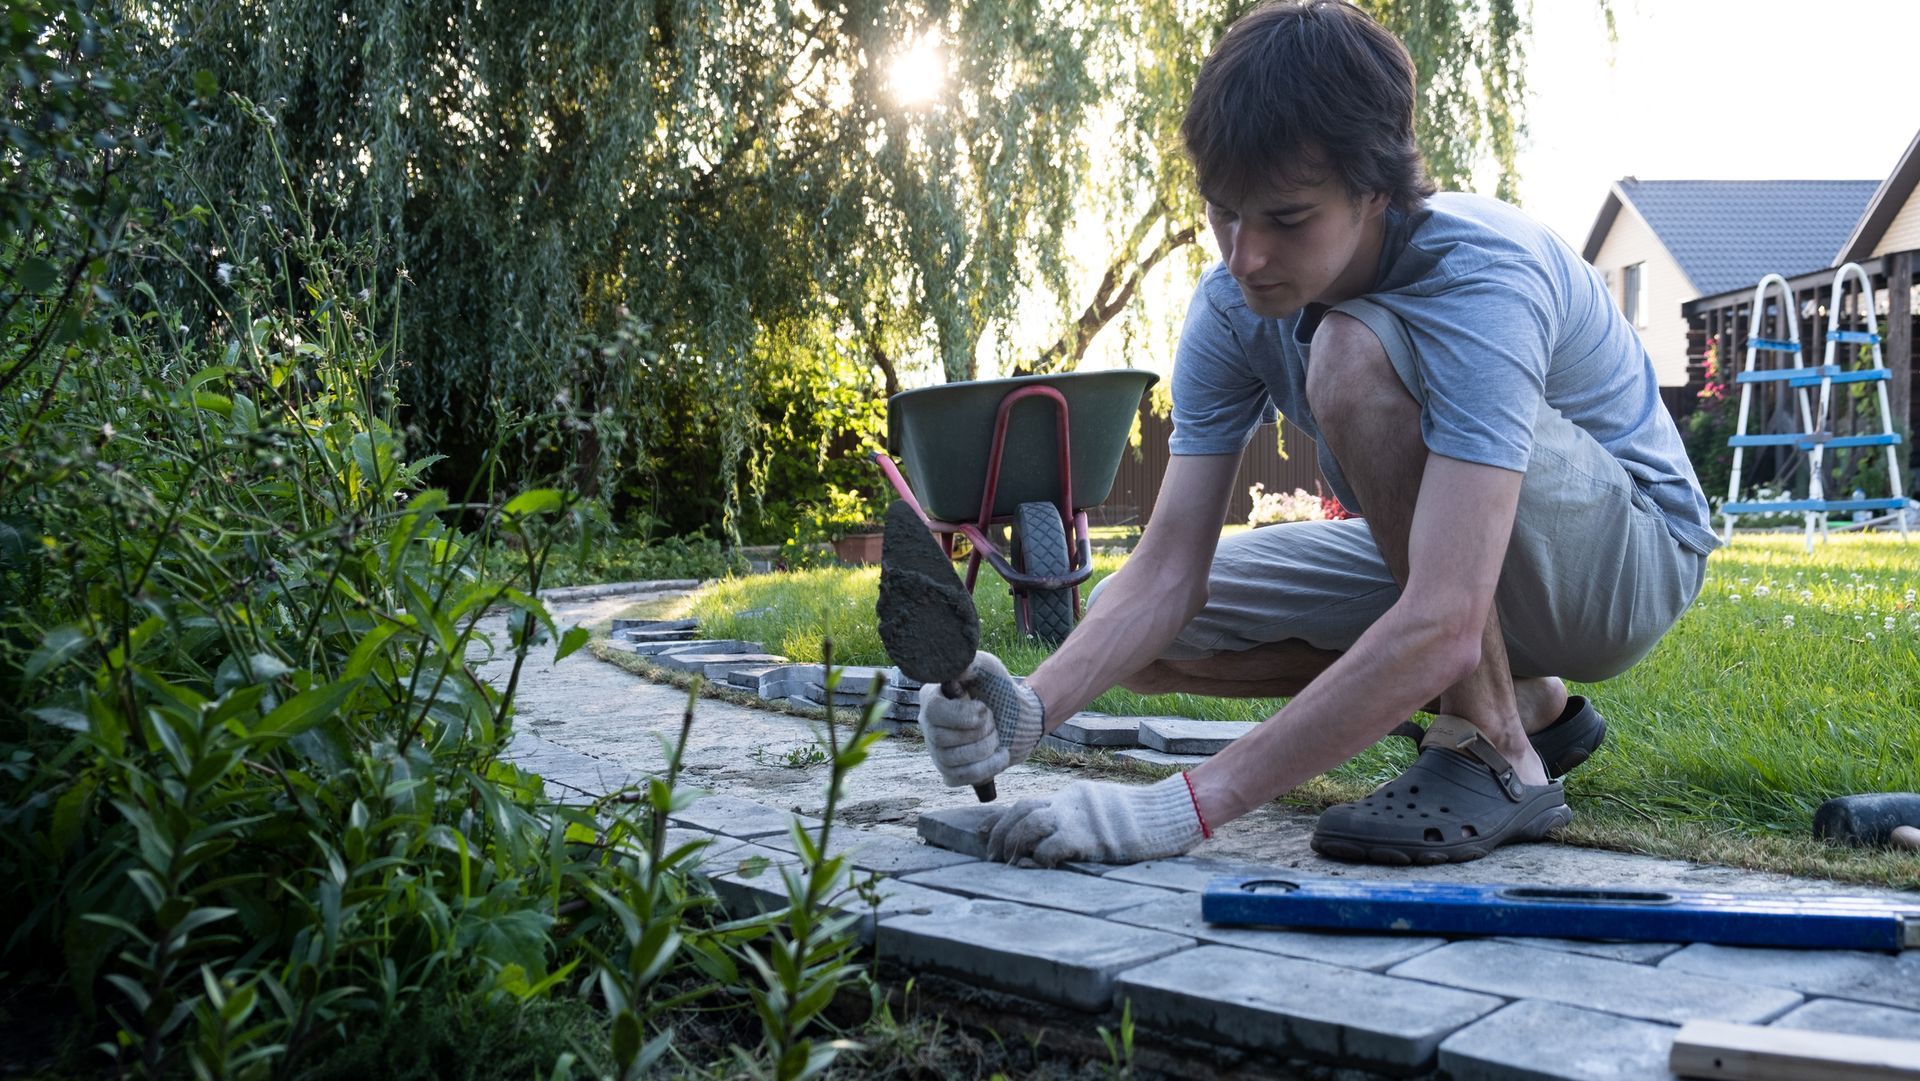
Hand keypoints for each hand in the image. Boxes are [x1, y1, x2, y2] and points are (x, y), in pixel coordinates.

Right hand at [917, 652, 1043, 787]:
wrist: (1019, 718)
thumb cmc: (999, 690)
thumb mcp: (986, 668)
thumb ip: (968, 663)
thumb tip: (952, 664)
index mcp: (931, 698)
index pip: (933, 712)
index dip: (962, 715)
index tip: (983, 707)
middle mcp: (928, 725)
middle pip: (942, 739)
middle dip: (979, 731)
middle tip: (993, 721)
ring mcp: (937, 751)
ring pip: (952, 760)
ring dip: (985, 748)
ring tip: (996, 736)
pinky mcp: (950, 772)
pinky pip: (961, 778)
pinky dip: (987, 767)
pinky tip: (999, 754)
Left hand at [983, 775, 1206, 865]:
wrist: (1169, 814)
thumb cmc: (1142, 821)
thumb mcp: (1103, 812)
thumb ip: (1078, 821)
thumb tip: (1056, 841)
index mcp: (1072, 797)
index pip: (1027, 803)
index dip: (1000, 819)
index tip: (984, 834)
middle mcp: (1070, 803)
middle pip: (1021, 811)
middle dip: (1000, 834)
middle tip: (993, 857)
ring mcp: (1079, 819)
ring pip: (1029, 824)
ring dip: (1013, 845)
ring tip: (1009, 865)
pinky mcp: (1090, 838)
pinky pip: (1052, 846)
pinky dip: (1040, 857)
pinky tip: (1039, 866)